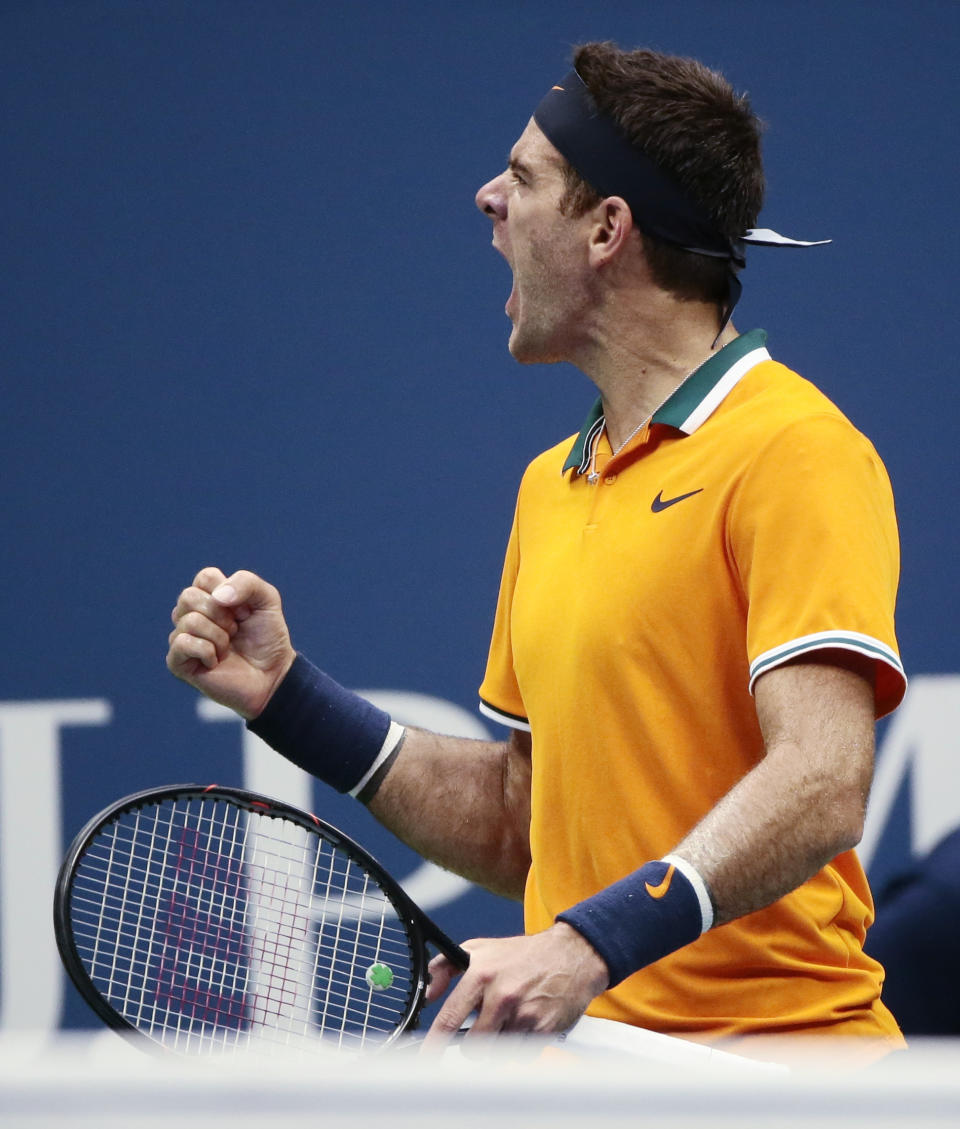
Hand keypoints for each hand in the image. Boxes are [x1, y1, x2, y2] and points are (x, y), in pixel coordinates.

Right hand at [167, 567, 295, 718]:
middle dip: (222, 615)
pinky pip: (182, 643)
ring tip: (227, 648)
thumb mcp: (267, 600)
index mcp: (209, 597)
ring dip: (219, 636)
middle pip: (189, 596)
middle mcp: (190, 615)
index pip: (205, 577)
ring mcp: (182, 638)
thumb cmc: (267, 638)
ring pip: (189, 621)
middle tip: (235, 631)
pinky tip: (216, 662)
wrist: (272, 675)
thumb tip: (217, 597)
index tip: (244, 611)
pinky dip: (208, 651)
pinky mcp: (177, 662)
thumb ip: (246, 582)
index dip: (230, 593)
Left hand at [422, 923, 608, 1046]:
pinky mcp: (543, 1029)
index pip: (450, 1018)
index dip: (434, 1044)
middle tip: (484, 1027)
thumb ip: (446, 967)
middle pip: (474, 1046)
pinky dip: (520, 1045)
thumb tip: (427, 994)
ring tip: (509, 1019)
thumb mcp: (479, 949)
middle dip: (475, 1044)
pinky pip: (521, 1054)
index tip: (426, 1059)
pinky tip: (526, 1022)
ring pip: (497, 1053)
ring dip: (499, 1043)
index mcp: (481, 974)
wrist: (570, 955)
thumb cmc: (522, 954)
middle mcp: (502, 995)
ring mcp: (524, 1014)